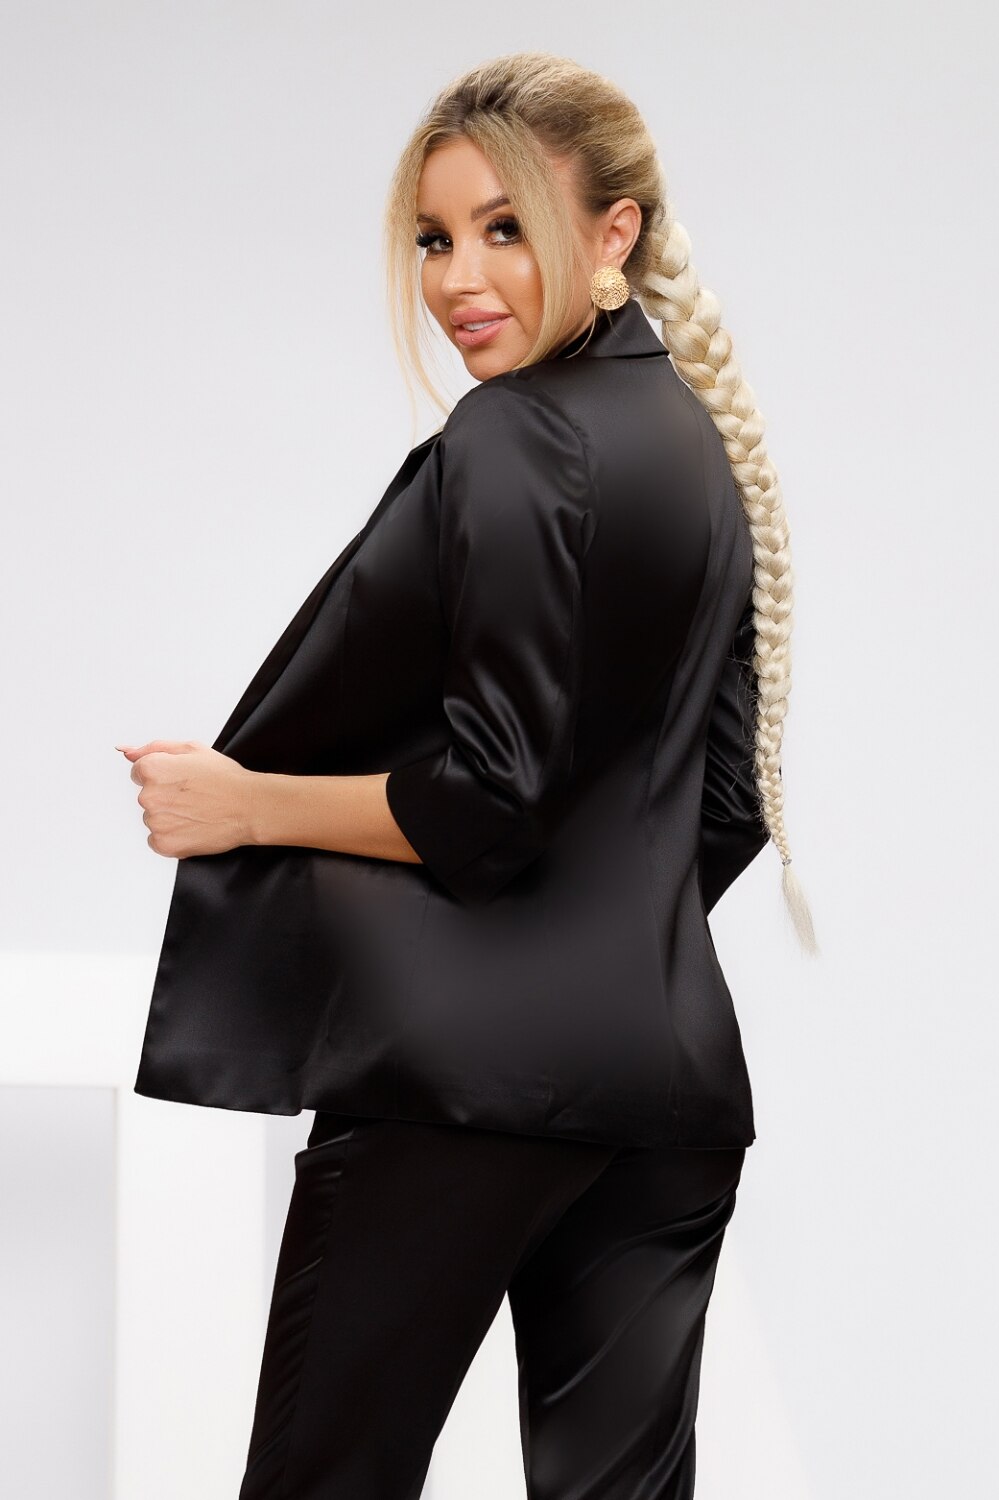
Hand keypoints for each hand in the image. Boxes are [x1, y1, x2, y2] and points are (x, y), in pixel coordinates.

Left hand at [116, 739, 255, 857]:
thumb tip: (127, 752)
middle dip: (166, 797)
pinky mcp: (163, 844)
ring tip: (197, 812)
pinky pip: (157, 841)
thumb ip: (153, 748)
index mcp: (152, 769)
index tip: (182, 781)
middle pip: (146, 797)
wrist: (250, 807)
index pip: (139, 773)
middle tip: (194, 796)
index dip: (163, 776)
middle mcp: (148, 796)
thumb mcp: (192, 749)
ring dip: (170, 818)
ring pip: (153, 819)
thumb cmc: (225, 778)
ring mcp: (155, 822)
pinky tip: (192, 827)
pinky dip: (172, 837)